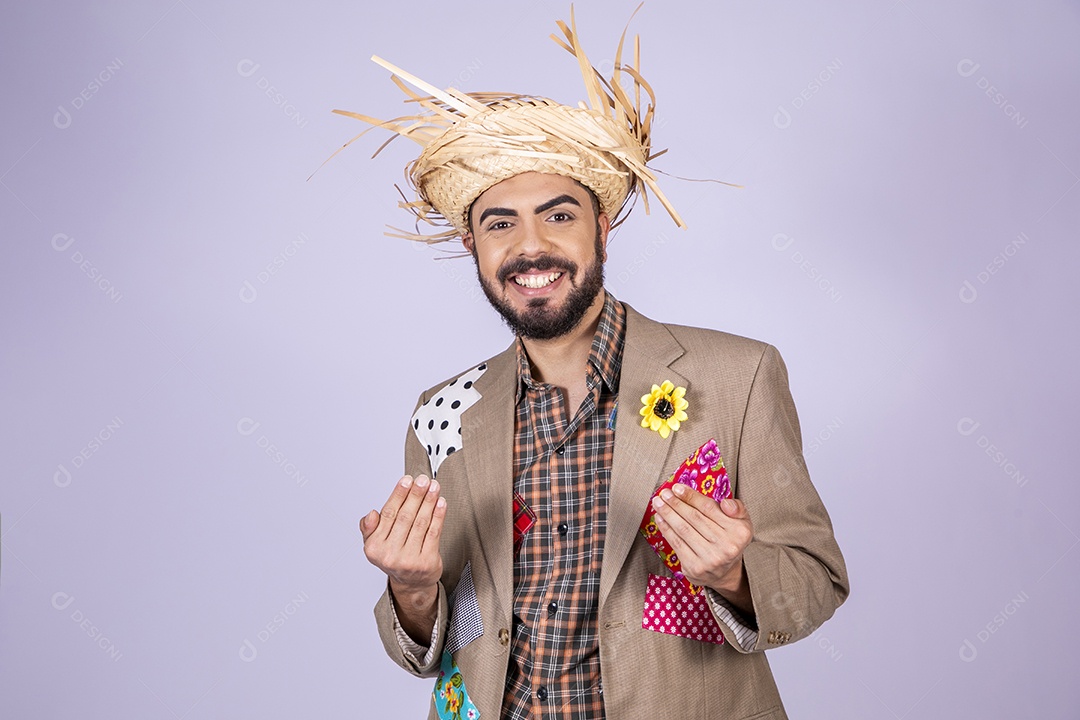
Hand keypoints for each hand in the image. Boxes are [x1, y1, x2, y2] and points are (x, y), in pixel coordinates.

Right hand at [360, 475, 445, 639]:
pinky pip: (433, 533)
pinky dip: (438, 515)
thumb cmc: (394, 556)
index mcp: (374, 548)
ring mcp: (409, 560)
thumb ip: (369, 528)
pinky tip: (440, 503)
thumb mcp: (374, 544)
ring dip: (428, 501)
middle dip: (415, 495)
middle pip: (405, 517)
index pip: (388, 515)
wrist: (411, 583)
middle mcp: (390, 555)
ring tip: (433, 487)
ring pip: (420, 523)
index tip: (406, 481)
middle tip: (422, 480)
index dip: (398, 495)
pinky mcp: (427, 562)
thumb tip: (371, 514)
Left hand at [652, 484, 753, 612]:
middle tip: (664, 493)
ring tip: (658, 502)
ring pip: (683, 529)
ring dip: (667, 513)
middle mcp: (727, 546)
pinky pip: (676, 543)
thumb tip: (726, 503)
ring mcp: (710, 558)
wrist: (724, 572)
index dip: (691, 496)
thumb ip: (737, 508)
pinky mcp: (695, 567)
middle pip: (694, 518)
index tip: (677, 487)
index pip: (709, 508)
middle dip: (676, 503)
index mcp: (739, 532)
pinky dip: (666, 529)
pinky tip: (660, 519)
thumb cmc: (729, 540)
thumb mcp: (742, 522)